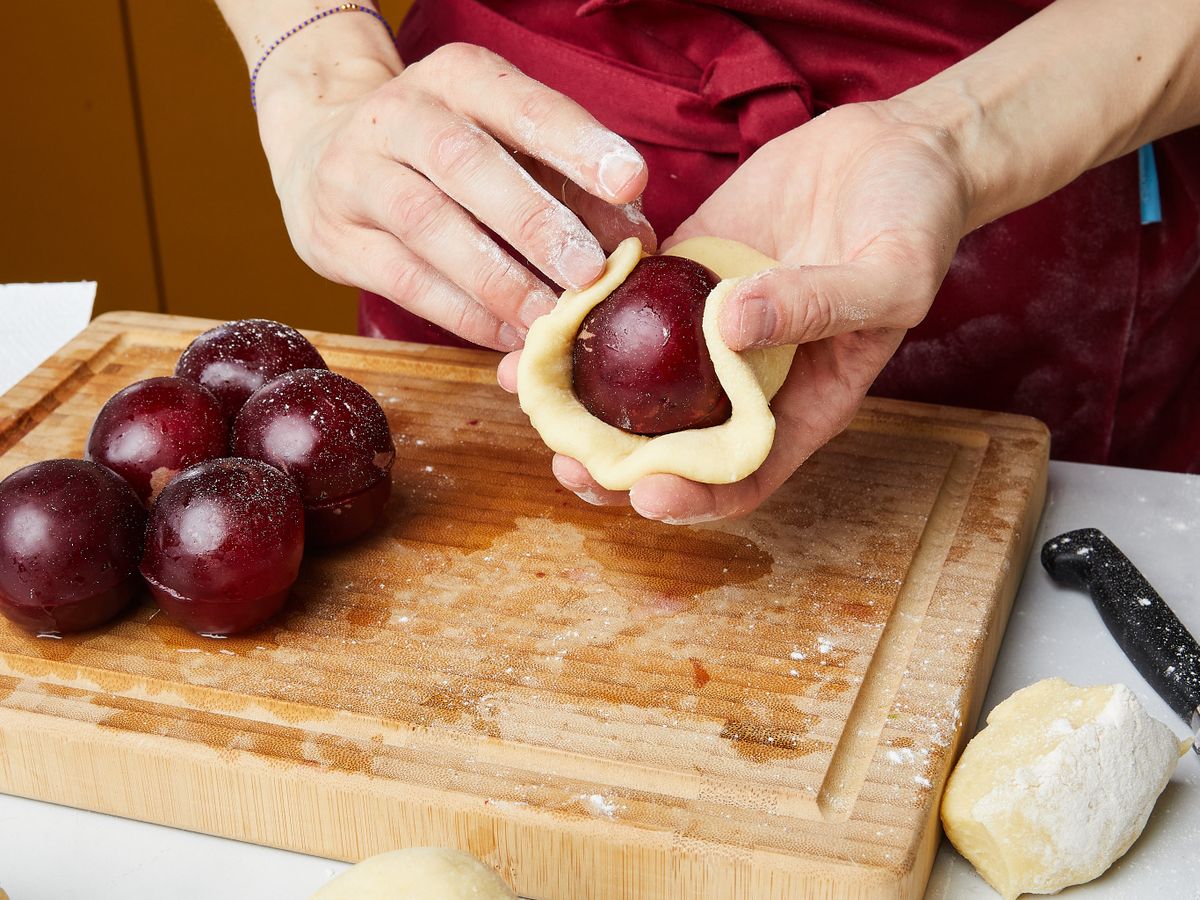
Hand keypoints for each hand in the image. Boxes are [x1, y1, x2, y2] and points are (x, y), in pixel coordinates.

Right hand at [255, 42, 655, 349]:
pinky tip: (508, 335)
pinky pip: (406, 281)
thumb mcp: (507, 146)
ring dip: (499, 280)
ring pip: (430, 226)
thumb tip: (636, 240)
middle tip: (589, 271)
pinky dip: (464, 314)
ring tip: (550, 318)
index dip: (577, 144)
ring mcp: (357, 174)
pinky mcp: (335, 238)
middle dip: (535, 222)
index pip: (522, 104)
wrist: (322, 153)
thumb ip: (571, 185)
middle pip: (467, 162)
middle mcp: (400, 114)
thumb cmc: (446, 157)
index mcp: (457, 77)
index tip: (629, 181)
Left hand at [498, 100, 969, 519]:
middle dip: (614, 462)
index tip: (644, 496)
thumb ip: (820, 306)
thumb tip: (732, 327)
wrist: (895, 150)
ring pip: (636, 380)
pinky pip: (629, 302)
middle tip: (566, 462)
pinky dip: (587, 315)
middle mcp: (744, 376)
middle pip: (671, 443)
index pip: (740, 474)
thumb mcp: (890, 274)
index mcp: (800, 401)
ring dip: (580, 394)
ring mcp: (709, 327)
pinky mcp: (687, 273)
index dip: (692, 498)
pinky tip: (540, 317)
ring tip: (524, 391)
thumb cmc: (916, 224)